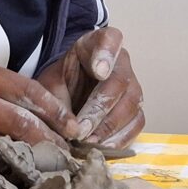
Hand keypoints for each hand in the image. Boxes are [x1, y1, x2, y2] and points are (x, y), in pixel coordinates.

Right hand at [0, 60, 79, 178]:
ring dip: (29, 156)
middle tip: (68, 148)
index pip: (24, 90)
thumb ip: (4, 86)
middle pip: (18, 121)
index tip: (73, 124)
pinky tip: (19, 173)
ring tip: (50, 162)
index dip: (53, 109)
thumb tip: (43, 109)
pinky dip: (3, 170)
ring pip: (3, 147)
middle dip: (49, 137)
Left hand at [36, 27, 144, 148]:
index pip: (109, 40)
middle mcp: (122, 61)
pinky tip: (101, 148)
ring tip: (88, 143)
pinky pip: (137, 124)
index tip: (99, 71)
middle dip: (99, 109)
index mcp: (99, 43)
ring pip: (131, 105)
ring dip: (109, 127)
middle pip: (119, 81)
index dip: (106, 55)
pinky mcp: (137, 108)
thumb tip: (67, 128)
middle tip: (80, 130)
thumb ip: (55, 100)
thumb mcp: (50, 83)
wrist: (70, 90)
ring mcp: (133, 84)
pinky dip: (120, 139)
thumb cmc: (62, 82)